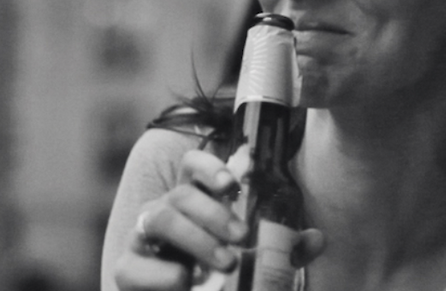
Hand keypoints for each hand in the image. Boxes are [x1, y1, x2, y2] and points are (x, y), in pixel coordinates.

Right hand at [112, 150, 326, 289]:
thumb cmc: (225, 272)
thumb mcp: (259, 258)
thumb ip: (284, 247)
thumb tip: (317, 238)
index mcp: (195, 198)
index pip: (192, 165)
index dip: (208, 166)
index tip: (231, 183)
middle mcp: (166, 209)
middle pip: (182, 192)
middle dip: (214, 212)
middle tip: (241, 236)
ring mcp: (143, 237)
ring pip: (160, 218)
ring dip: (195, 238)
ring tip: (226, 261)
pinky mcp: (128, 269)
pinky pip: (132, 266)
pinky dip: (161, 274)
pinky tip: (184, 281)